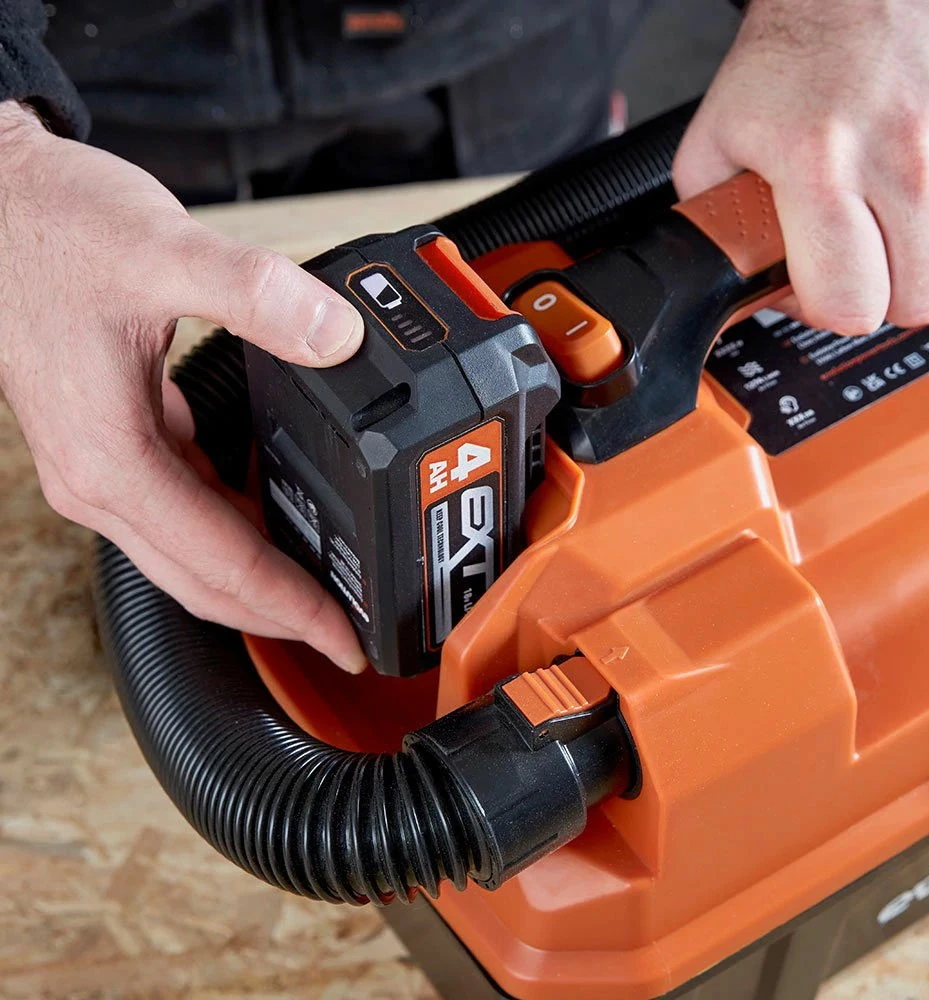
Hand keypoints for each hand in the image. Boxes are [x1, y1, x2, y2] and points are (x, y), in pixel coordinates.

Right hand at [0, 101, 368, 671]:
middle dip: (280, 615)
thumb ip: (255, 293)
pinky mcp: (112, 440)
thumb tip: (338, 335)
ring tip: (323, 585)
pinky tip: (269, 505)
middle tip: (348, 632)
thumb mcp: (158, 252)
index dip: (294, 608)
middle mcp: (102, 479)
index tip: (346, 638)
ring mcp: (102, 465)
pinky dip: (231, 524)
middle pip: (205, 582)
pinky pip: (183, 509)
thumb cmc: (48, 229)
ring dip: (256, 578)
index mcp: (113, 460)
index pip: (224, 566)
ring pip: (192, 554)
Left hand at [673, 0, 928, 334]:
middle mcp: (902, 155)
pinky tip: (927, 208)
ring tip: (889, 233)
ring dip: (923, 267)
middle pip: (910, 300)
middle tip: (854, 262)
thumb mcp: (718, 140)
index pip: (847, 304)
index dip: (826, 310)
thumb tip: (735, 277)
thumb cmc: (793, 55)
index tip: (817, 289)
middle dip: (876, 295)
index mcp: (820, 165)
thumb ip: (715, 221)